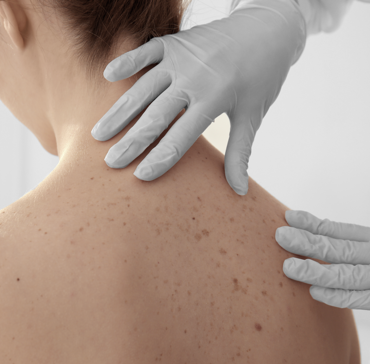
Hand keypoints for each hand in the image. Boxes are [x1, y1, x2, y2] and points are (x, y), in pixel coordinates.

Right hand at [91, 0, 304, 195]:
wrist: (268, 30)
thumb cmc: (261, 78)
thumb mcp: (253, 117)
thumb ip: (240, 154)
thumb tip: (239, 191)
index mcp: (214, 98)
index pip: (180, 137)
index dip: (160, 159)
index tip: (140, 177)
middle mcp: (194, 78)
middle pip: (155, 116)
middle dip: (131, 142)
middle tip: (110, 162)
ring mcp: (181, 58)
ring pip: (143, 89)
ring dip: (119, 112)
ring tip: (99, 134)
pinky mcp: (175, 42)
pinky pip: (145, 52)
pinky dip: (126, 62)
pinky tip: (107, 76)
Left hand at [276, 210, 369, 309]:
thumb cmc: (369, 264)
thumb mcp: (363, 246)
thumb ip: (343, 243)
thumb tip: (308, 233)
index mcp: (369, 241)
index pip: (338, 231)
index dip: (312, 224)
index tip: (289, 216)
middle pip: (338, 249)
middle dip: (307, 243)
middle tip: (280, 236)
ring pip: (346, 275)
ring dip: (316, 270)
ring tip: (288, 267)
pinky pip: (360, 298)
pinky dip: (338, 296)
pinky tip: (314, 292)